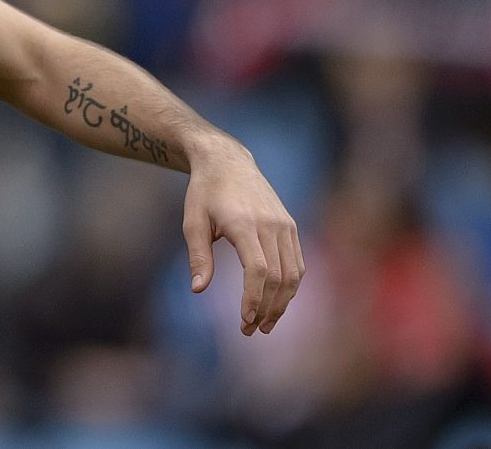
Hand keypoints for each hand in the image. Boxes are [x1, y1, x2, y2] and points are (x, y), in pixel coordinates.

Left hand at [182, 137, 303, 335]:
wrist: (227, 160)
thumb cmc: (204, 192)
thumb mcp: (192, 220)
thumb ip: (198, 256)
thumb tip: (198, 290)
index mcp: (244, 223)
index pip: (258, 270)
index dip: (254, 299)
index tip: (244, 320)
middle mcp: (270, 224)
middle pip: (279, 277)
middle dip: (267, 309)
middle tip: (251, 330)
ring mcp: (284, 224)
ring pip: (293, 274)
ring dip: (282, 303)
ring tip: (264, 323)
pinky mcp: (290, 225)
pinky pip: (297, 263)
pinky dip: (290, 286)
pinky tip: (275, 301)